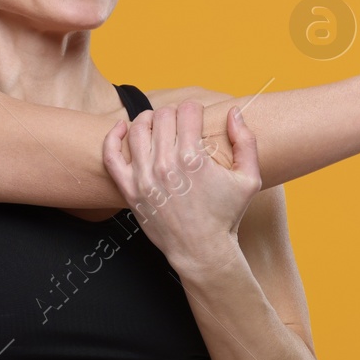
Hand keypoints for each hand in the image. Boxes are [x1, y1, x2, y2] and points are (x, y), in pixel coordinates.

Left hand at [102, 100, 261, 273]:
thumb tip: (234, 111)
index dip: (194, 108)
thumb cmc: (226, 215)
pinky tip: (121, 128)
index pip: (187, 111)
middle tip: (180, 123)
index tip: (196, 115)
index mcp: (193, 159)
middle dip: (173, 113)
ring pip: (137, 129)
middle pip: (162, 116)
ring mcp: (144, 178)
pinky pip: (111, 156)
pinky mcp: (130, 190)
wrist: (202, 250)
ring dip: (147, 119)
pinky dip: (112, 137)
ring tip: (156, 123)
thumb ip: (246, 142)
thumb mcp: (249, 179)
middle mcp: (165, 165)